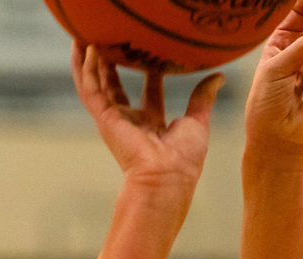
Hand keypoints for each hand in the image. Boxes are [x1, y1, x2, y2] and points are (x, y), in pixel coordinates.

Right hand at [71, 41, 224, 193]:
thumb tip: (219, 77)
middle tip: (111, 40)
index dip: (151, 72)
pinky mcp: (104, 119)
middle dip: (112, 66)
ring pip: (96, 86)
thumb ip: (203, 97)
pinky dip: (85, 70)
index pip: (149, 94)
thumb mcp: (198, 121)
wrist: (165, 177)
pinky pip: (90, 90)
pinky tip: (85, 48)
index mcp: (153, 126)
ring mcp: (115, 121)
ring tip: (84, 37)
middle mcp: (131, 123)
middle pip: (117, 88)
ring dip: (89, 62)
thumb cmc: (183, 160)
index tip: (153, 53)